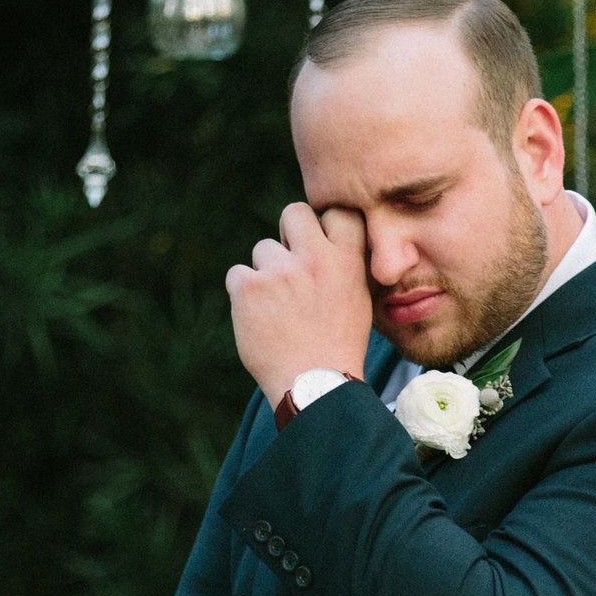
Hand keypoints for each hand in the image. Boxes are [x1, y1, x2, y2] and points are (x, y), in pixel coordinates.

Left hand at [225, 203, 372, 405]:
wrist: (313, 384)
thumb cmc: (338, 345)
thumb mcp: (358, 298)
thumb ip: (343, 263)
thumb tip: (321, 237)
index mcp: (347, 260)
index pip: (336, 210)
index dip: (323, 225)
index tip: (318, 244)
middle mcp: (314, 258)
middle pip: (293, 212)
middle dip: (288, 233)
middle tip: (289, 264)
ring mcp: (280, 271)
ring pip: (262, 250)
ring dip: (265, 273)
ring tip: (278, 309)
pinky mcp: (249, 287)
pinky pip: (237, 274)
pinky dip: (243, 294)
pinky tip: (259, 319)